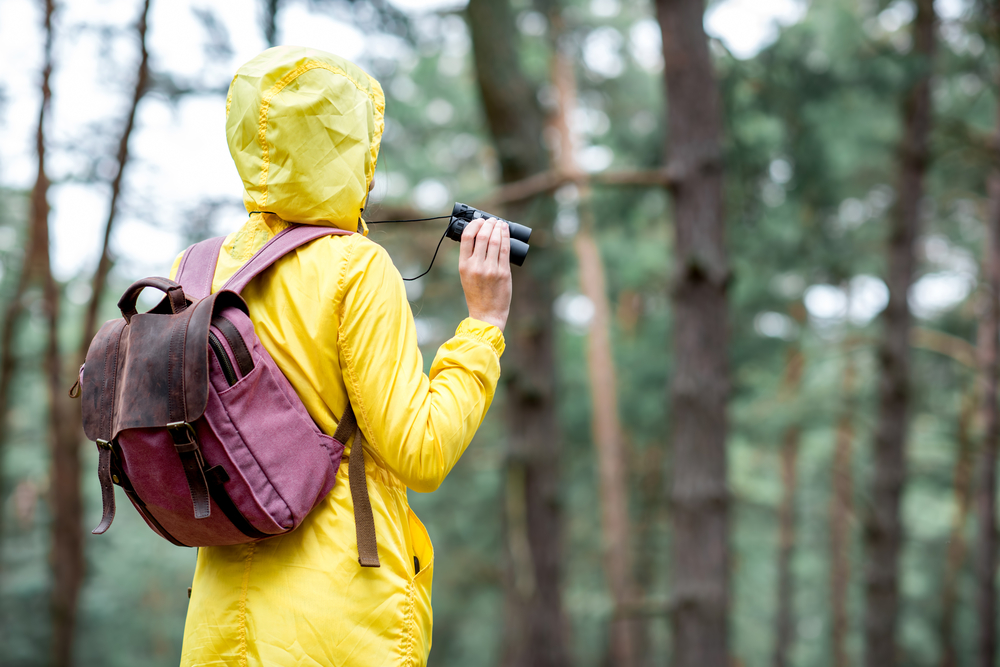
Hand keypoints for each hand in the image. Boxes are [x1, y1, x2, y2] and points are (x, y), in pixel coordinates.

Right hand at [459, 217, 511, 331]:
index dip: (474, 225)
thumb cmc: (477, 294)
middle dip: (488, 224)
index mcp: (464, 265)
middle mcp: (476, 266)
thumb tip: (477, 237)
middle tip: (491, 220)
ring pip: (495, 240)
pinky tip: (505, 230)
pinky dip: (505, 237)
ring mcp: (491, 269)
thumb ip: (470, 258)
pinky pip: (505, 249)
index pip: (466, 237)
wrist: (487, 314)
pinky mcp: (503, 272)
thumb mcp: (466, 275)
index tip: (479, 221)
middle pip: (482, 236)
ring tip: (498, 223)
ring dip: (497, 228)